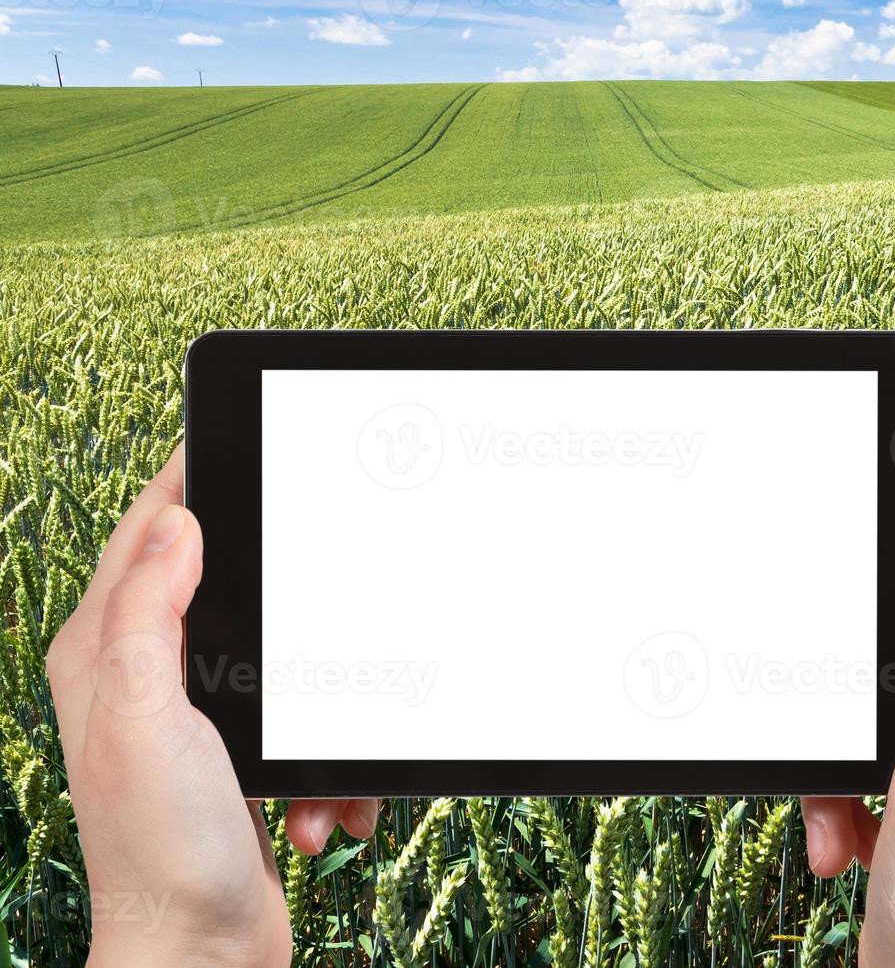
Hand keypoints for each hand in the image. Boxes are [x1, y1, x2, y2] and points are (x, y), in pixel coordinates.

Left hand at [45, 446, 379, 965]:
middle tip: (321, 581)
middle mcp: (145, 679)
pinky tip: (320, 811)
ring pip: (283, 659)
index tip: (228, 438)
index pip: (142, 536)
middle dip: (285, 601)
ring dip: (320, 711)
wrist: (203, 954)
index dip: (184, 480)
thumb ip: (149, 611)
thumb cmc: (161, 850)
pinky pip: (309, 727)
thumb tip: (178, 523)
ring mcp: (198, 720)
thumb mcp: (144, 713)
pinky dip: (329, 767)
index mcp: (105, 655)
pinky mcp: (245, 759)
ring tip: (315, 775)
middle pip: (221, 585)